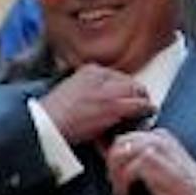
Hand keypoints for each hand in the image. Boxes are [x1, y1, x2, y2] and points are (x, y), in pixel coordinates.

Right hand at [38, 66, 153, 146]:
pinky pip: (139, 105)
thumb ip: (92, 89)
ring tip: (147, 110)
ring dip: (143, 101)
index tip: (128, 96)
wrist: (47, 124)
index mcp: (90, 70)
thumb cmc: (56, 114)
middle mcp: (101, 76)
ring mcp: (108, 90)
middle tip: (141, 103)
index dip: (126, 88)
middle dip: (137, 93)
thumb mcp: (73, 90)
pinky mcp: (114, 106)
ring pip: (137, 91)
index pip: (118, 76)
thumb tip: (108, 97)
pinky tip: (148, 114)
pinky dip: (146, 110)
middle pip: (130, 81)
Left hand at [104, 128, 195, 194]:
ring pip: (119, 155)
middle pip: (119, 144)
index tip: (114, 174)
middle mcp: (156, 137)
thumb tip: (114, 159)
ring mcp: (154, 146)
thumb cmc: (180, 183)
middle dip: (112, 165)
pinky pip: (127, 170)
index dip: (115, 156)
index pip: (126, 138)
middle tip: (115, 183)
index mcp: (159, 135)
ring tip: (120, 190)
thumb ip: (141, 156)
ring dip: (115, 175)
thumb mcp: (159, 164)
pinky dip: (123, 185)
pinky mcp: (152, 160)